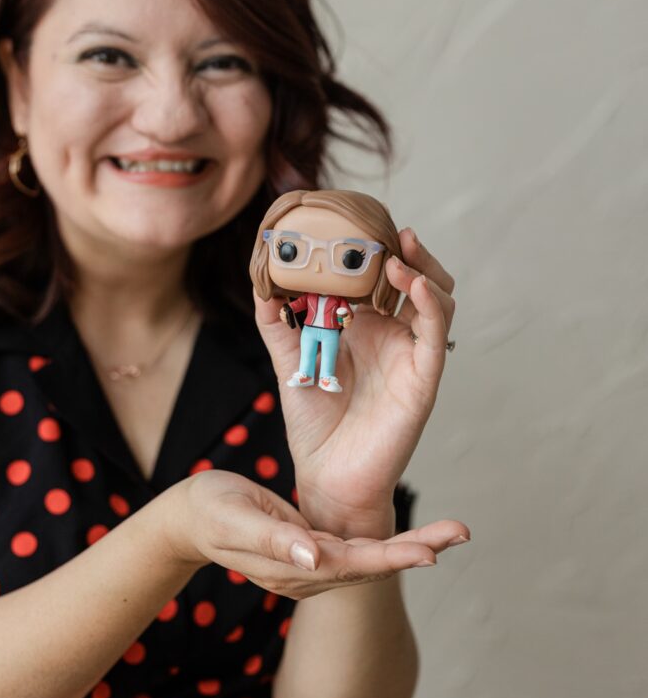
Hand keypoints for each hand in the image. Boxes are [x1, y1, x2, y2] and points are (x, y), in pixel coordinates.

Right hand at [162, 470, 468, 599]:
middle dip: (419, 548)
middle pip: (373, 565)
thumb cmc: (210, 512)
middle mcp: (310, 572)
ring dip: (413, 545)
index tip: (431, 551)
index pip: (354, 565)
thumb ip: (275, 540)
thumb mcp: (237, 520)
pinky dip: (389, 541)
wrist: (190, 518)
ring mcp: (312, 562)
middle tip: (462, 531)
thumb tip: (315, 557)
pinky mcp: (312, 547)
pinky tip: (415, 533)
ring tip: (453, 531)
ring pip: (371, 558)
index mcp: (293, 568)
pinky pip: (358, 548)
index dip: (393, 556)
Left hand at [254, 229, 461, 537]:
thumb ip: (276, 320)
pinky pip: (436, 335)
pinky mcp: (424, 379)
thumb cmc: (315, 421)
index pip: (382, 275)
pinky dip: (431, 304)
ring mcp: (412, 355)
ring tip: (398, 252)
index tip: (357, 220)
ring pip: (437, 299)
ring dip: (423, 270)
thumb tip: (260, 277)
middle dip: (407, 250)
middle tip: (388, 228)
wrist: (328, 476)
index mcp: (367, 327)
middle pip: (417, 279)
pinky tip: (414, 283)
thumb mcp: (289, 360)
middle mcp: (394, 336)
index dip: (377, 247)